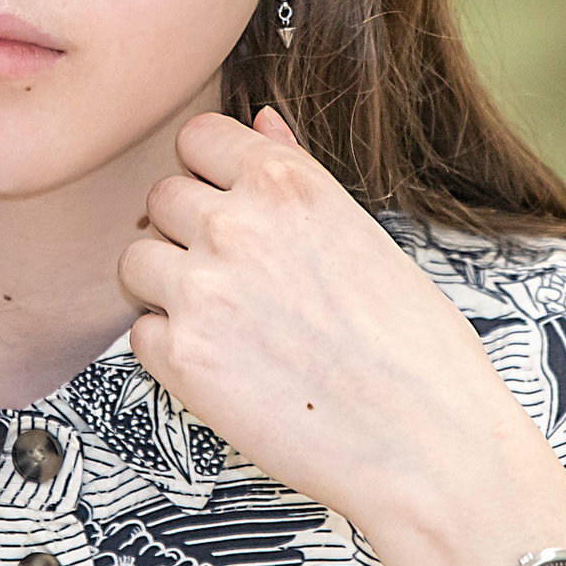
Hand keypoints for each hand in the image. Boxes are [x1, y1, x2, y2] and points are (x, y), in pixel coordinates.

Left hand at [119, 109, 565, 565]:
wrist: (428, 444)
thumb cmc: (416, 347)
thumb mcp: (365, 234)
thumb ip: (297, 175)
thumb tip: (259, 121)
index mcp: (288, 184)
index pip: (199, 137)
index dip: (209, 173)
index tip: (228, 205)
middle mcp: (237, 225)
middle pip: (160, 197)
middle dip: (186, 231)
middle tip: (236, 279)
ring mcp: (203, 289)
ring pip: (137, 260)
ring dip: (168, 286)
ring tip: (228, 323)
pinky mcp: (183, 357)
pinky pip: (141, 331)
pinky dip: (170, 350)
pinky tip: (228, 368)